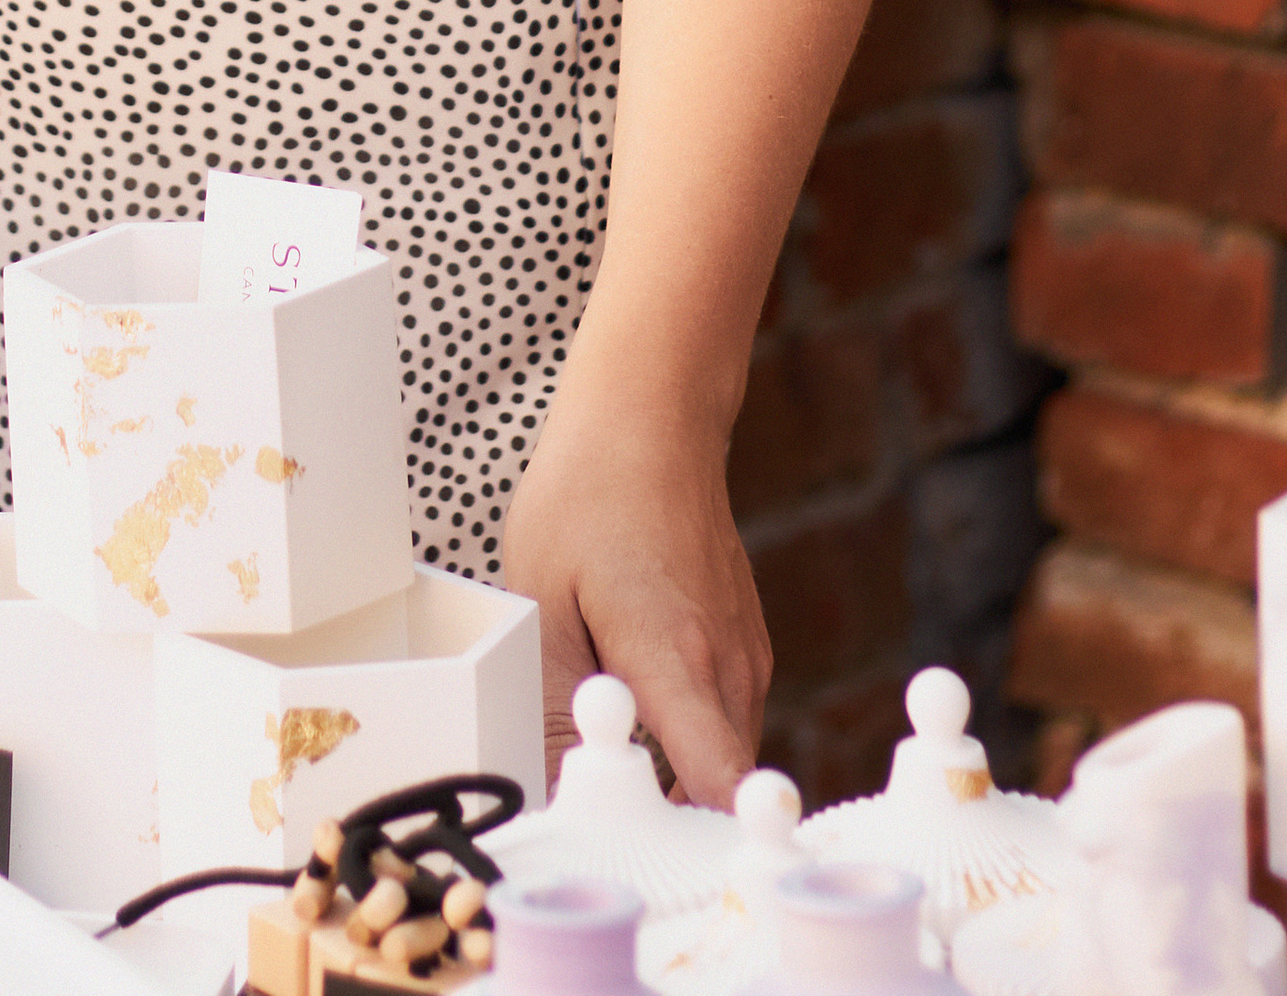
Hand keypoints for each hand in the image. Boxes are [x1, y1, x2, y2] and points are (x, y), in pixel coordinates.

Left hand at [499, 377, 768, 810]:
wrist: (652, 420)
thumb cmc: (588, 497)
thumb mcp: (541, 600)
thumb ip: (551, 708)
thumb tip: (553, 791)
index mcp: (677, 661)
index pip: (722, 783)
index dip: (706, 839)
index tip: (669, 866)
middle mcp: (728, 670)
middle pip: (708, 790)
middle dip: (655, 813)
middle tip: (589, 788)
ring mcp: (745, 659)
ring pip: (712, 756)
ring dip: (664, 766)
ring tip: (600, 720)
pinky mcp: (744, 648)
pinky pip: (717, 720)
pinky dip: (679, 729)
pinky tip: (628, 683)